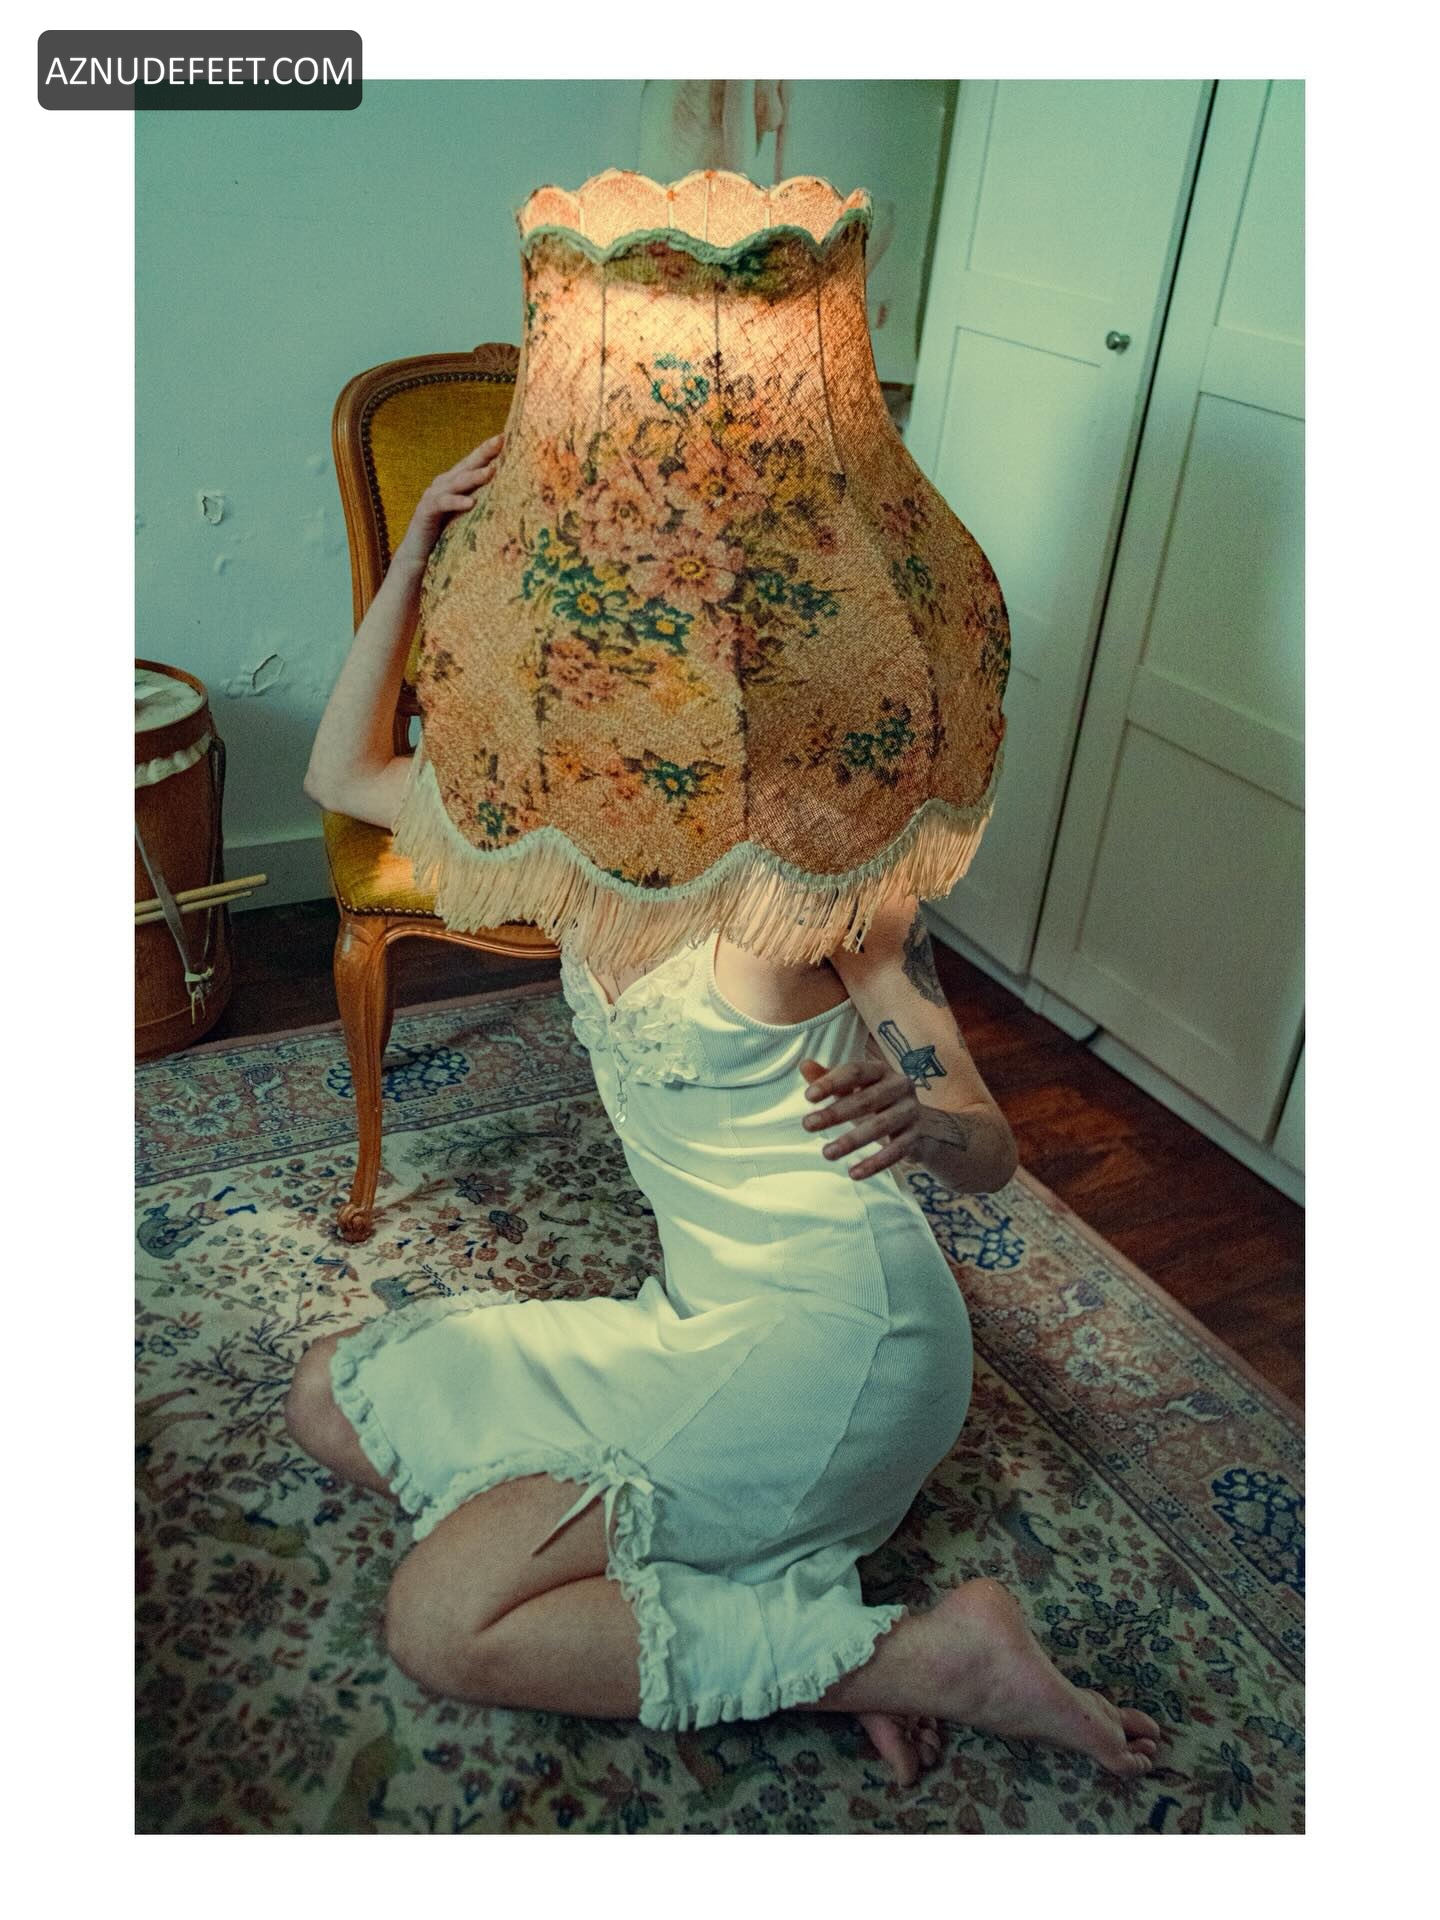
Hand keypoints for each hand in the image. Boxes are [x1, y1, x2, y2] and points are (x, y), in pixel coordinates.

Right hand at [393, 434, 505, 568]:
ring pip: (455, 482)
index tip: (506, 437)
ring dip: (473, 476)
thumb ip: (480, 502)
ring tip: (491, 472)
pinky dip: (456, 502)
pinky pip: (442, 504)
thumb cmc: (446, 535)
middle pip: (465, 465)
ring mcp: (432, 496)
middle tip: (500, 441)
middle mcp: (442, 484)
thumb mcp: (467, 515)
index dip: (487, 450)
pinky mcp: (425, 512)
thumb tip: (510, 497)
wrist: (417, 555)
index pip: (473, 463)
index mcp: (453, 483)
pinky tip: (471, 503)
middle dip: (483, 453)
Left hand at [798, 1053, 919, 1179]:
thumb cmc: (877, 1102)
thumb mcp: (854, 1089)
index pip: (855, 1071)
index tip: (808, 1097)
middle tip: (807, 1125)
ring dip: (851, 1141)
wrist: (920, 1124)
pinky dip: (875, 1164)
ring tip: (827, 1153)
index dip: (832, 1082)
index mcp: (881, 1070)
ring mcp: (911, 1111)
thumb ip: (830, 1078)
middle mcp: (899, 1086)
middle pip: (866, 1100)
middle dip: (835, 1113)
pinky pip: (896, 1151)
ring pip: (880, 1126)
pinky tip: (853, 1173)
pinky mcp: (916, 1136)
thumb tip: (804, 1065)